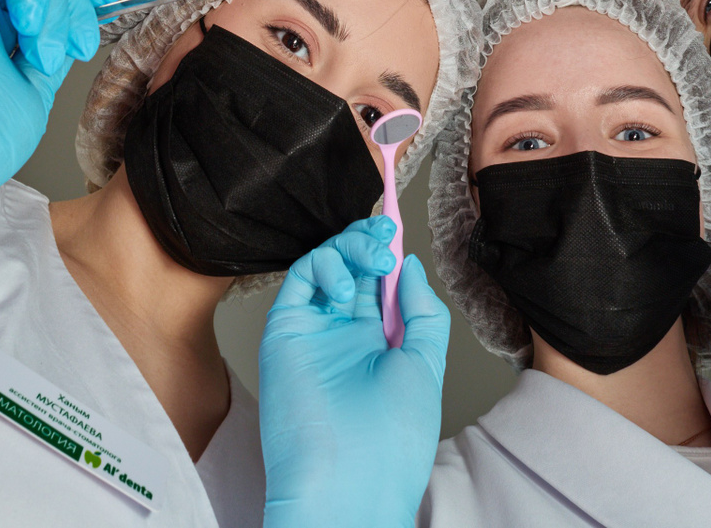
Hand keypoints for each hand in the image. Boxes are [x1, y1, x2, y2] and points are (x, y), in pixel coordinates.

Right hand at [259, 218, 448, 527]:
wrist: (349, 483)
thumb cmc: (392, 438)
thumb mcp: (425, 366)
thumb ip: (420, 312)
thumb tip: (409, 265)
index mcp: (381, 345)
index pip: (381, 284)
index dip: (389, 252)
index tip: (399, 226)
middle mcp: (345, 335)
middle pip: (353, 267)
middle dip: (370, 241)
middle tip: (386, 233)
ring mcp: (315, 333)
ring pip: (325, 266)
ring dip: (350, 248)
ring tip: (373, 261)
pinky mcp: (285, 333)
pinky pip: (298, 282)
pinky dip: (323, 269)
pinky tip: (346, 294)